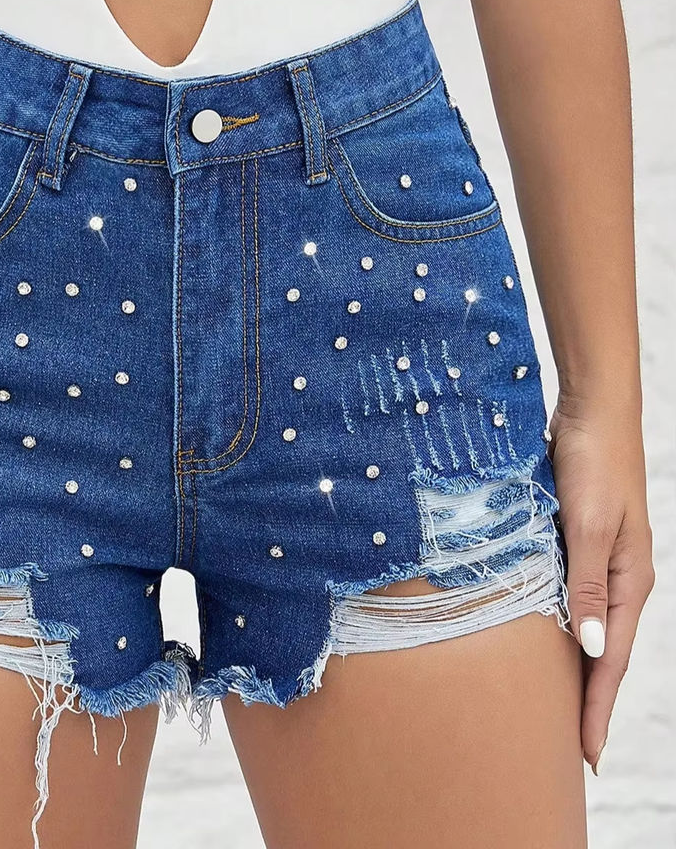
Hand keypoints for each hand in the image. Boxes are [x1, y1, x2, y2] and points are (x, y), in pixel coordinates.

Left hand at [549, 393, 654, 775]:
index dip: (596, 707)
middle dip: (586, 699)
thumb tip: (591, 646)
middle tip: (563, 745)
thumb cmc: (593, 464)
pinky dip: (557, 625)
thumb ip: (588, 584)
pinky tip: (537, 638)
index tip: (583, 754)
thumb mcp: (590, 526)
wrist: (590, 412)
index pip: (612, 659)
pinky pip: (567, 596)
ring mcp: (597, 561)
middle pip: (601, 651)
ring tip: (550, 704)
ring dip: (571, 666)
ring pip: (583, 626)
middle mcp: (617, 578)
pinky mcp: (575, 542)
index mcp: (629, 581)